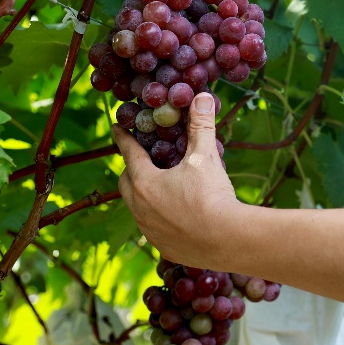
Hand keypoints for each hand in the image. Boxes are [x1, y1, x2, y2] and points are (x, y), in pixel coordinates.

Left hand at [113, 93, 240, 267]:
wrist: (226, 239)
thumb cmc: (211, 195)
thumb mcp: (204, 156)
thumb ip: (200, 126)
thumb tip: (201, 97)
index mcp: (144, 182)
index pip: (128, 153)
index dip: (123, 138)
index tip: (116, 128)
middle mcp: (140, 208)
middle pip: (126, 183)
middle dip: (131, 169)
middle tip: (142, 159)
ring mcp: (149, 231)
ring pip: (138, 208)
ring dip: (144, 196)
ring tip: (160, 187)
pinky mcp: (164, 247)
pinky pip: (154, 228)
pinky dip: (159, 217)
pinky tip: (175, 215)